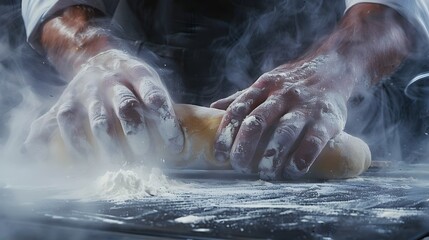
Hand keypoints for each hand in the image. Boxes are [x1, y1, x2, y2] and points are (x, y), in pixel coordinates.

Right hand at [24, 49, 182, 162]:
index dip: (167, 123)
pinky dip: (80, 147)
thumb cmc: (131, 85)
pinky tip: (90, 161)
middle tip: (144, 154)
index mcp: (138, 73)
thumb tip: (178, 148)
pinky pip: (69, 126)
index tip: (175, 146)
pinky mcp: (66, 102)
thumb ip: (161, 110)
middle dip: (138, 134)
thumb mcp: (149, 86)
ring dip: (112, 147)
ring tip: (121, 164)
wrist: (95, 61)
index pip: (155, 96)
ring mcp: (87, 89)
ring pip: (99, 121)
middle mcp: (111, 79)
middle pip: (127, 107)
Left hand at [212, 55, 347, 178]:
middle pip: (257, 122)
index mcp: (263, 86)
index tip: (219, 155)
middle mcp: (282, 94)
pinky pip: (314, 142)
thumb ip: (242, 98)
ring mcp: (305, 106)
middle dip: (244, 148)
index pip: (238, 110)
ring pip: (283, 133)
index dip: (225, 134)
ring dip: (270, 156)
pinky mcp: (328, 118)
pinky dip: (301, 159)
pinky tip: (292, 171)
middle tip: (239, 167)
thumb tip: (212, 109)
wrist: (335, 66)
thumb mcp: (267, 83)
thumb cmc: (294, 81)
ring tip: (264, 173)